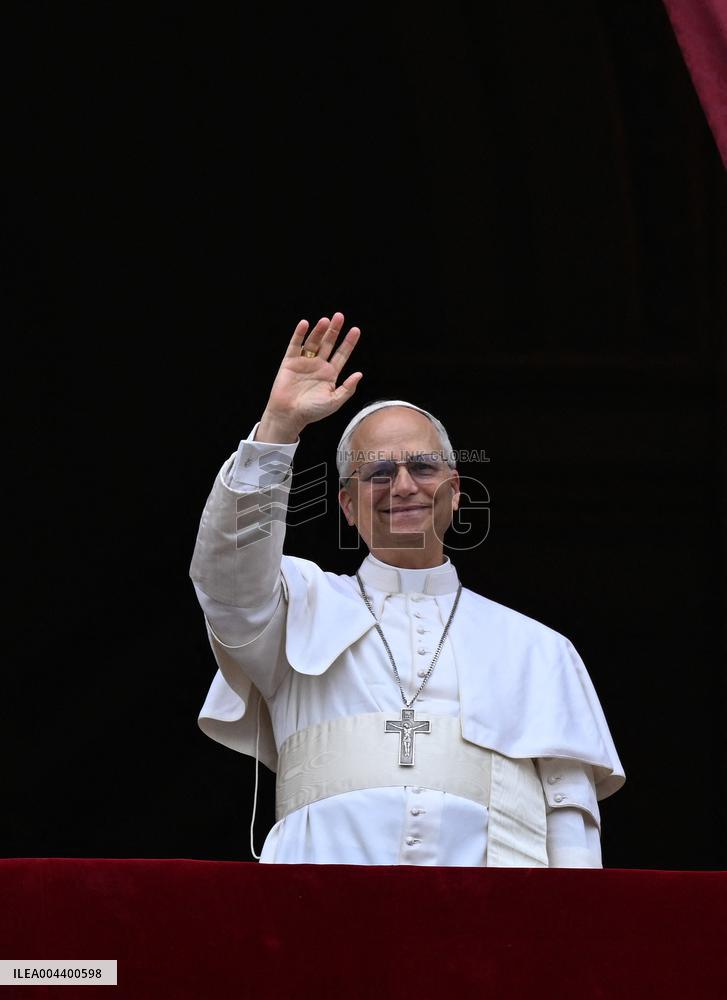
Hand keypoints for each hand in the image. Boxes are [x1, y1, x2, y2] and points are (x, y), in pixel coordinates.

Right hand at [259, 312, 362, 439]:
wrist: (289, 415)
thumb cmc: (312, 411)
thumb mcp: (334, 402)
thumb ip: (347, 389)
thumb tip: (359, 374)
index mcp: (330, 374)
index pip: (342, 354)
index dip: (348, 342)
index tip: (356, 330)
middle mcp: (318, 365)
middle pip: (328, 344)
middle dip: (334, 330)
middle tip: (340, 316)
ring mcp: (304, 362)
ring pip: (313, 342)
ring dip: (319, 331)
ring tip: (325, 320)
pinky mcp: (290, 362)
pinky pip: (295, 345)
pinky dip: (299, 334)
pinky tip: (305, 324)